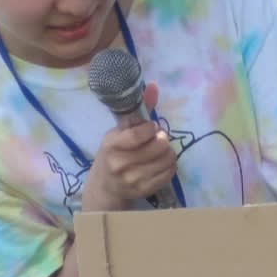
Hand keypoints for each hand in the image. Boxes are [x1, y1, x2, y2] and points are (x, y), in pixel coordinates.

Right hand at [80, 83, 177, 211]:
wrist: (106, 186)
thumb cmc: (113, 154)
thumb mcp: (119, 131)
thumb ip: (137, 110)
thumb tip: (153, 86)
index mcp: (111, 145)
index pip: (138, 134)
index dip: (151, 128)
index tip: (152, 127)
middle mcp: (120, 164)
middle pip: (158, 146)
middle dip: (163, 139)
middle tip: (159, 138)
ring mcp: (133, 180)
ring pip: (167, 159)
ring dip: (169, 152)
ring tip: (161, 150)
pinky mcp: (145, 191)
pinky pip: (170, 173)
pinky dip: (170, 165)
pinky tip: (162, 162)